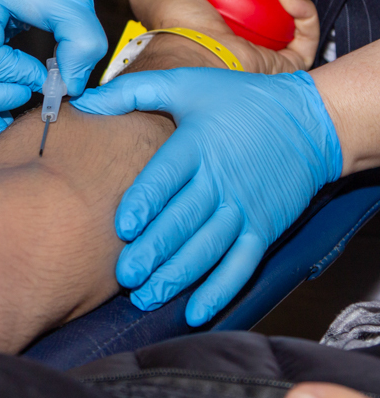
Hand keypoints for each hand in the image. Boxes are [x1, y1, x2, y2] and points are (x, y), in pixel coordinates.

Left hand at [71, 69, 342, 325]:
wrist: (312, 121)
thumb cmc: (240, 101)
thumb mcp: (186, 85)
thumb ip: (132, 91)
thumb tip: (84, 102)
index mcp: (198, 146)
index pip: (168, 178)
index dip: (146, 202)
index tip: (124, 226)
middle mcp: (221, 181)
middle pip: (183, 221)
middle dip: (153, 251)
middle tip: (124, 274)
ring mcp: (244, 209)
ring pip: (207, 249)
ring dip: (176, 276)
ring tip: (145, 296)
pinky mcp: (263, 230)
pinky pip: (240, 266)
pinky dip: (219, 291)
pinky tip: (194, 312)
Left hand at [129, 0, 319, 71]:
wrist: (189, 55)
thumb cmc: (171, 26)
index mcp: (216, 32)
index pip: (243, 6)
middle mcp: (242, 47)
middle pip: (272, 12)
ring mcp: (267, 59)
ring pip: (294, 22)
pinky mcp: (287, 68)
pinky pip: (308, 36)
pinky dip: (304, 11)